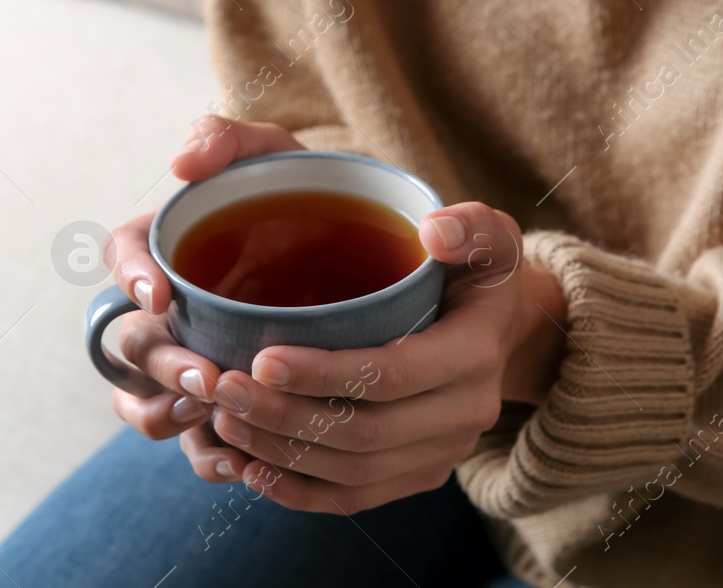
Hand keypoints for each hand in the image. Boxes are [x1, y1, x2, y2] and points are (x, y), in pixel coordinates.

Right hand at [103, 117, 305, 461]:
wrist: (370, 249)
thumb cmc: (308, 193)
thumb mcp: (272, 151)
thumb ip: (226, 137)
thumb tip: (180, 161)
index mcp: (170, 246)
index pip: (124, 254)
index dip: (130, 276)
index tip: (160, 294)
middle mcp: (171, 311)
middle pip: (133, 344)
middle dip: (161, 364)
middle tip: (206, 376)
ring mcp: (193, 360)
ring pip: (149, 403)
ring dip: (168, 415)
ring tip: (211, 417)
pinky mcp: (225, 405)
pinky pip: (194, 444)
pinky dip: (208, 456)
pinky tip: (240, 461)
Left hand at [182, 202, 568, 512]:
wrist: (498, 326)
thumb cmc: (474, 269)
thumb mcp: (488, 235)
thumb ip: (469, 225)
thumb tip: (433, 232)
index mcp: (475, 353)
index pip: (392, 375)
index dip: (324, 374)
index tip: (263, 359)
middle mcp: (466, 414)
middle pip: (365, 433)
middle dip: (286, 417)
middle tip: (224, 389)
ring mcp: (445, 452)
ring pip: (354, 472)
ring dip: (283, 453)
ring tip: (225, 420)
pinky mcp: (421, 474)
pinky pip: (358, 498)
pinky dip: (300, 492)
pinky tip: (252, 470)